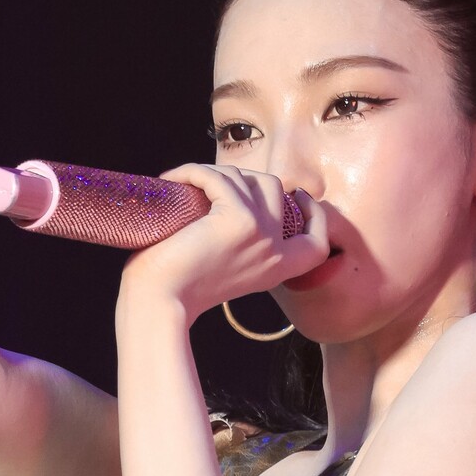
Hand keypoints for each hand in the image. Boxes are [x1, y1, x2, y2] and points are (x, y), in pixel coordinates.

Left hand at [118, 163, 328, 321]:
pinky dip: (190, 172)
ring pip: (243, 176)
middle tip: (208, 184)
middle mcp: (276, 251)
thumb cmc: (179, 287)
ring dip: (209, 173)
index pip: (317, 241)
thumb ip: (245, 242)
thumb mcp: (227, 266)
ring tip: (182, 185)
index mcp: (277, 269)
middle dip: (240, 177)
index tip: (298, 194)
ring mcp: (261, 233)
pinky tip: (171, 181)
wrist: (158, 303)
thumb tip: (242, 192)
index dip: (313, 213)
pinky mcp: (237, 219)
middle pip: (274, 187)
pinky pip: (215, 176)